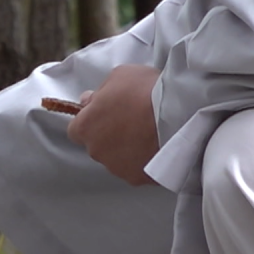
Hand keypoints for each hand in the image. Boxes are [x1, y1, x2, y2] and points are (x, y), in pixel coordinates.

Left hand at [66, 65, 159, 185]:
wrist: (177, 112)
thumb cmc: (145, 89)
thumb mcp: (119, 76)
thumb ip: (100, 91)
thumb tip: (89, 101)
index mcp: (85, 127)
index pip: (77, 130)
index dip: (91, 122)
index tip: (106, 114)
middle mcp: (96, 151)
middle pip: (98, 146)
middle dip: (110, 136)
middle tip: (132, 122)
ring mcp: (117, 168)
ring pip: (117, 160)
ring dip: (127, 150)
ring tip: (149, 134)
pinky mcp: (138, 178)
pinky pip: (138, 170)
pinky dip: (145, 162)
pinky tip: (158, 148)